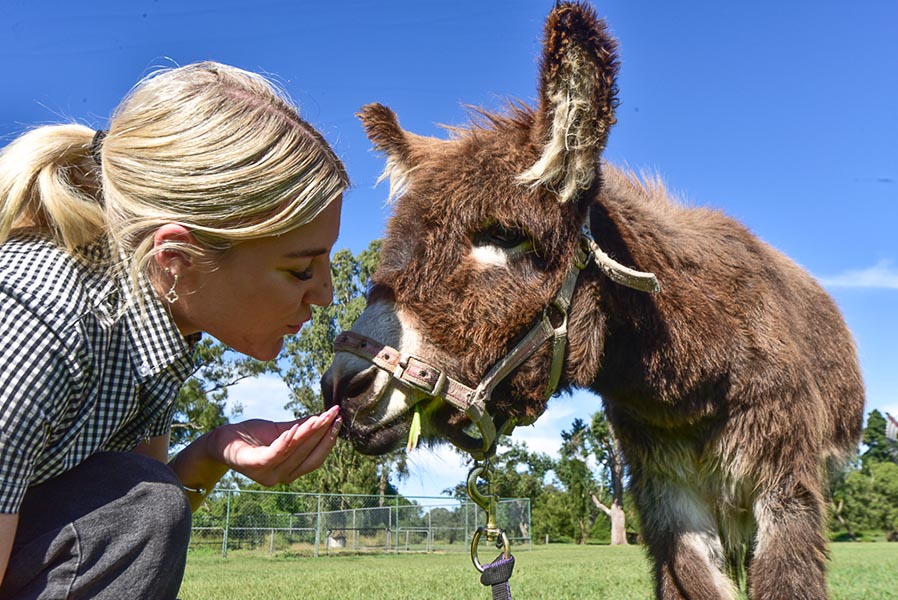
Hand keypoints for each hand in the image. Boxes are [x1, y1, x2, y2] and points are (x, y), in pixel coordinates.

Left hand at [213, 406, 341, 485]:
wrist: (221, 441)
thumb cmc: (251, 436)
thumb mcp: (281, 430)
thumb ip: (302, 428)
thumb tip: (326, 416)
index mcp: (290, 471)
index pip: (316, 458)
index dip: (328, 440)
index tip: (339, 420)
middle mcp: (281, 477)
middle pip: (308, 454)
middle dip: (323, 432)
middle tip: (334, 414)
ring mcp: (268, 474)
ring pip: (295, 451)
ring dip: (310, 432)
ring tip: (321, 417)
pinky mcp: (254, 466)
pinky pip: (275, 454)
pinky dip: (286, 441)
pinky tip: (295, 428)